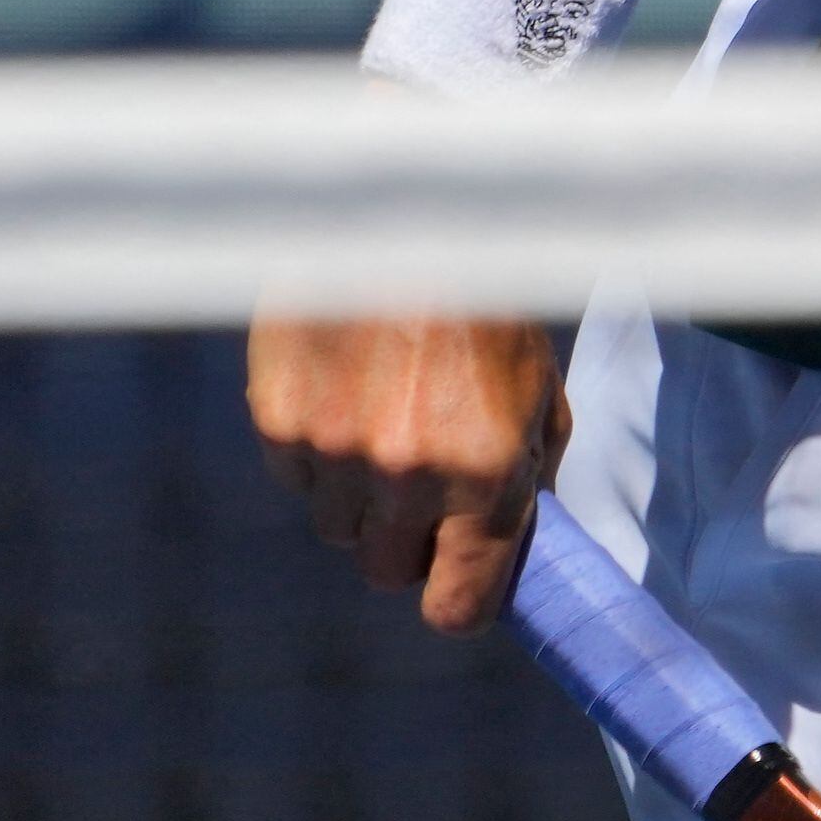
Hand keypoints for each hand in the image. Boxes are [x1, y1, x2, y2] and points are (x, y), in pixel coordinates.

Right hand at [247, 312, 569, 633]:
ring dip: (361, 498)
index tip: (458, 587)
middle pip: (387, 572)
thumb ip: (531, 469)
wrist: (409, 217)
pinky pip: (298, 479)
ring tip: (388, 422)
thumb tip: (513, 539)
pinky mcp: (280, 422)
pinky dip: (319, 455)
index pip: (458, 604)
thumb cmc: (489, 302)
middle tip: (425, 490)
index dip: (457, 602)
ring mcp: (337, 451)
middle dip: (408, 543)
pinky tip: (348, 395)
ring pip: (339, 527)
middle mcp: (409, 474)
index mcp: (487, 471)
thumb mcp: (540, 386)